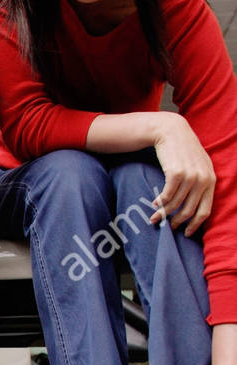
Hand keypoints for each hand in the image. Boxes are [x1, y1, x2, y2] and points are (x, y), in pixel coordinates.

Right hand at [151, 113, 215, 235]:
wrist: (171, 131)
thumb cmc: (182, 150)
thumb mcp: (197, 165)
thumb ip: (199, 182)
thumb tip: (192, 206)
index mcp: (211, 179)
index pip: (205, 210)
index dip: (195, 225)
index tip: (186, 233)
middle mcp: (203, 179)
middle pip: (189, 210)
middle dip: (177, 222)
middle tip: (168, 227)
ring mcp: (190, 176)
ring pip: (176, 204)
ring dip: (163, 213)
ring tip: (154, 218)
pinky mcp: (176, 172)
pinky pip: (167, 195)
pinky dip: (159, 202)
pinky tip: (154, 204)